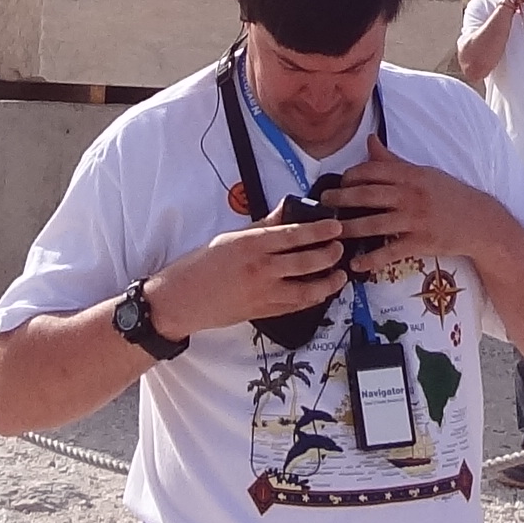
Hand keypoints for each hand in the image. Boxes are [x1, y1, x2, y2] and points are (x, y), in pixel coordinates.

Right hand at [147, 213, 345, 339]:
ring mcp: (263, 294)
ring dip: (328, 282)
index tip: (335, 226)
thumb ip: (263, 225)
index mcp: (251, 245)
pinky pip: (295, 306)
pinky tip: (321, 293)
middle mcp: (260, 269)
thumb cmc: (202, 265)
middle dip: (329, 255)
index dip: (319, 231)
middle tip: (341, 248)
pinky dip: (312, 299)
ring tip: (340, 275)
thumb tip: (287, 210)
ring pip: (306, 290)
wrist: (182, 299)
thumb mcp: (231, 237)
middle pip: (306, 262)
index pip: (293, 235)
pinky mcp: (262, 312)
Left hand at [323, 141, 501, 276]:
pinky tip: (356, 264)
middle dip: (341, 198)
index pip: (374, 171)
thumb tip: (369, 141)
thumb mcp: (423, 172)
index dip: (351, 176)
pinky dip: (371, 259)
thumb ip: (393, 160)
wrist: (479, 222)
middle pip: (368, 195)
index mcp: (411, 175)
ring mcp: (415, 220)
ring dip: (349, 229)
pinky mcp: (421, 243)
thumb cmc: (449, 195)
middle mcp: (411, 195)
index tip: (338, 181)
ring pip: (374, 224)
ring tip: (330, 233)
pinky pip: (390, 251)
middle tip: (322, 202)